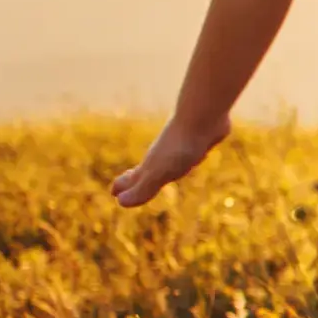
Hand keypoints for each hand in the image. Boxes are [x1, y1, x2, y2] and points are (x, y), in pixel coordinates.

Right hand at [111, 114, 227, 207]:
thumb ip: (143, 188)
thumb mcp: (160, 172)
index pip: (132, 179)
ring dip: (161, 169)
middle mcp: (162, 154)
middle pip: (146, 170)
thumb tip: (120, 202)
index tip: (114, 193)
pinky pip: (189, 152)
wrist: (204, 115)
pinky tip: (192, 156)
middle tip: (127, 185)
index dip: (123, 186)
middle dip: (136, 180)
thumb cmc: (180, 146)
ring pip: (167, 161)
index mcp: (151, 164)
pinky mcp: (199, 141)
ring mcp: (180, 147)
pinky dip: (186, 158)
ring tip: (160, 173)